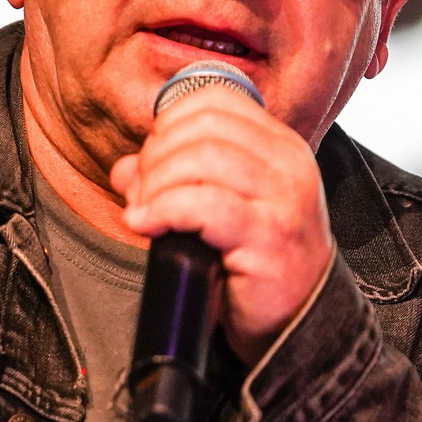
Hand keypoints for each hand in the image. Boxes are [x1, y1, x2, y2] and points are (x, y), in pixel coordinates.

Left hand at [109, 85, 333, 364]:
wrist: (296, 322)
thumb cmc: (254, 262)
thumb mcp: (215, 209)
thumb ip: (171, 180)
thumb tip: (125, 169)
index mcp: (279, 144)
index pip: (215, 99)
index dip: (170, 123)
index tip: (154, 161)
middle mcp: (289, 162)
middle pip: (203, 125)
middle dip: (157, 155)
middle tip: (142, 193)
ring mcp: (285, 198)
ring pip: (202, 158)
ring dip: (157, 184)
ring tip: (144, 213)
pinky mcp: (270, 236)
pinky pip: (205, 205)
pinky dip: (164, 209)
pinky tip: (146, 225)